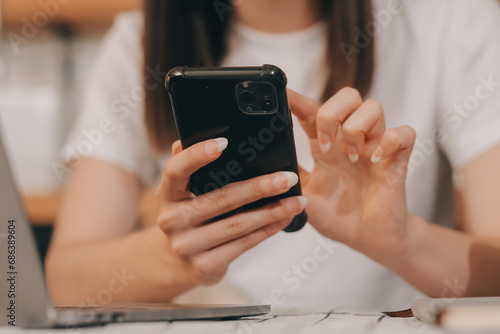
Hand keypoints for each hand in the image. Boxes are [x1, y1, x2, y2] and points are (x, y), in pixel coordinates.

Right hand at [155, 138, 306, 285]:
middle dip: (258, 188)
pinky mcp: (204, 266)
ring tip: (296, 202)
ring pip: (237, 225)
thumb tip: (205, 137)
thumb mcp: (183, 192)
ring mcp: (186, 246)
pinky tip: (283, 219)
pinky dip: (267, 231)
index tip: (224, 143)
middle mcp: (171, 220)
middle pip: (219, 199)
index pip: (175, 170)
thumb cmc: (189, 216)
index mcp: (166, 193)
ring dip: (271, 212)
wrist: (177, 261)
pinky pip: (242, 245)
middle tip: (287, 179)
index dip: (197, 155)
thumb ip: (193, 167)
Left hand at [288, 88, 415, 254]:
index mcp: (326, 146)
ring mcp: (374, 148)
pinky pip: (405, 133)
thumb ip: (289, 176)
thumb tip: (268, 162)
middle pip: (347, 97)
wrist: (365, 239)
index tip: (283, 95)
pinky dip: (390, 140)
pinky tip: (376, 159)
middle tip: (324, 144)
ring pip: (373, 107)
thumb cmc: (337, 217)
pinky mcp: (397, 161)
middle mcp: (350, 141)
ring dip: (357, 128)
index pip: (312, 112)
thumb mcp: (304, 195)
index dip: (297, 101)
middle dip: (332, 113)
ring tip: (350, 157)